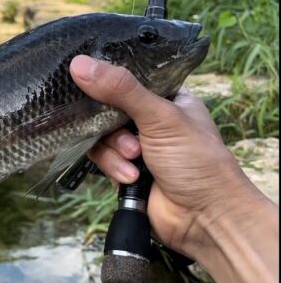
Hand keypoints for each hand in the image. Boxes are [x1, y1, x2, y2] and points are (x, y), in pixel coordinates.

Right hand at [70, 55, 277, 282]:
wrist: (204, 219)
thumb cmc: (196, 160)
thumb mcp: (160, 118)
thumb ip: (120, 89)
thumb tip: (78, 63)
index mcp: (167, 98)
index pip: (127, 78)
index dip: (107, 80)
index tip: (85, 79)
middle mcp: (149, 120)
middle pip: (107, 108)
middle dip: (112, 126)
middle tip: (127, 137)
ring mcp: (135, 146)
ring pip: (101, 136)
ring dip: (114, 151)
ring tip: (134, 162)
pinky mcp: (123, 169)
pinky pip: (101, 159)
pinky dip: (113, 168)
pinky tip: (131, 178)